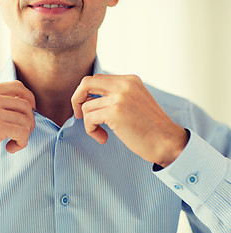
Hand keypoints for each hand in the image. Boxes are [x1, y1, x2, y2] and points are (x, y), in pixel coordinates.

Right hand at [0, 81, 35, 166]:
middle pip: (26, 105)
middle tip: (21, 134)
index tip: (28, 114)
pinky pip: (22, 133)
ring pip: (27, 120)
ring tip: (13, 143)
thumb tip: (22, 105)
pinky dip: (21, 143)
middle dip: (29, 122)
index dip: (30, 100)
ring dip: (25, 135)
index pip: (18, 87)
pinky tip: (10, 148)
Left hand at [71, 74, 188, 167]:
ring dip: (89, 123)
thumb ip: (116, 95)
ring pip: (86, 106)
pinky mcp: (115, 112)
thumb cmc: (150, 127)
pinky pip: (89, 119)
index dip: (86, 93)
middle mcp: (124, 84)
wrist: (167, 142)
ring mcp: (119, 97)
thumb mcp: (134, 102)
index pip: (97, 79)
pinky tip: (103, 138)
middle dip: (76, 99)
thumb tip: (89, 99)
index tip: (87, 107)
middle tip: (78, 114)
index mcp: (129, 80)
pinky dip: (91, 130)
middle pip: (85, 83)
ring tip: (102, 133)